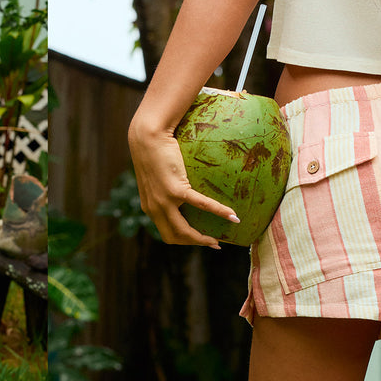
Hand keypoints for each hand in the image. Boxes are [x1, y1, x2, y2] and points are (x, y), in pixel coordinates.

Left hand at [128, 125, 234, 248]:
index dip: (183, 240)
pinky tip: (233, 216)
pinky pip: (202, 205)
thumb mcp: (155, 177)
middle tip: (213, 243)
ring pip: (184, 231)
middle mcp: (154, 208)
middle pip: (174, 237)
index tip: (200, 239)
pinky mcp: (175, 190)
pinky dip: (219, 212)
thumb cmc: (153, 152)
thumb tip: (183, 192)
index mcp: (149, 207)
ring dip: (203, 239)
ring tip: (219, 240)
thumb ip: (163, 189)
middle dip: (194, 244)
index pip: (166, 232)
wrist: (147, 136)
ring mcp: (164, 201)